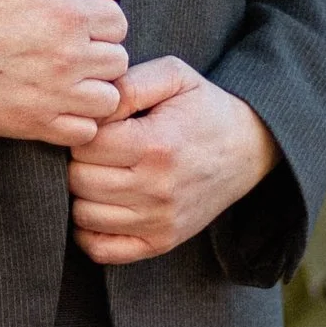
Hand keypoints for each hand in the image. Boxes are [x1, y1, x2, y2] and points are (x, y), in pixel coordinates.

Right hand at [0, 0, 128, 146]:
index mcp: (66, 12)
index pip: (119, 22)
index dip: (100, 21)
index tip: (76, 23)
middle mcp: (67, 56)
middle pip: (118, 61)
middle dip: (99, 54)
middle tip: (69, 51)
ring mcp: (51, 94)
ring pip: (108, 101)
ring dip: (94, 90)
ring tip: (68, 81)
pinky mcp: (30, 124)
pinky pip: (82, 133)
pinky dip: (77, 122)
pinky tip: (56, 105)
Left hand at [70, 58, 277, 264]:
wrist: (247, 149)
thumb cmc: (203, 108)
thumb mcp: (173, 76)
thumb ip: (128, 84)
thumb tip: (91, 108)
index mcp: (156, 145)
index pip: (85, 146)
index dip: (83, 133)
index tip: (98, 127)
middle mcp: (157, 189)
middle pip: (79, 181)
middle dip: (78, 162)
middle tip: (96, 151)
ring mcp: (159, 221)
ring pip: (84, 216)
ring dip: (82, 195)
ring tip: (101, 175)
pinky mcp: (161, 242)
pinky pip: (102, 250)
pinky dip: (89, 232)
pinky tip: (101, 207)